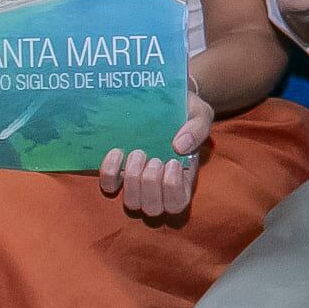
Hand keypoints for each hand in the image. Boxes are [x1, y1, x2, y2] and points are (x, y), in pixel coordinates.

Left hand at [100, 91, 211, 220]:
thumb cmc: (183, 111)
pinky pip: (108, 186)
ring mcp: (135, 183)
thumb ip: (198, 128)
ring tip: (137, 153)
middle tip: (154, 159)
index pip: (177, 203)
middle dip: (151, 184)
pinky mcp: (115, 174)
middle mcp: (158, 187)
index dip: (173, 190)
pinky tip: (116, 151)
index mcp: (183, 178)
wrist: (158, 99)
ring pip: (132, 203)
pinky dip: (110, 172)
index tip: (173, 163)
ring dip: (132, 180)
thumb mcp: (199, 113)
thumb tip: (180, 147)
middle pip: (153, 208)